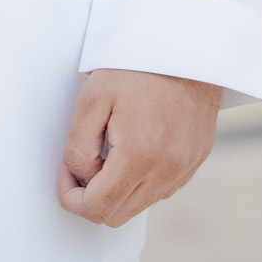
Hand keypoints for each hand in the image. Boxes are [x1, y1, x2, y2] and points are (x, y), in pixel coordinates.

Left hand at [57, 67, 219, 226]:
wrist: (186, 46)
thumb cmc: (137, 66)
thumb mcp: (92, 97)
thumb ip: (78, 145)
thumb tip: (81, 177)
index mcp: (139, 158)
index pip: (97, 208)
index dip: (71, 197)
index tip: (65, 173)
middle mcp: (166, 173)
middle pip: (117, 215)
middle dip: (92, 197)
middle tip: (83, 160)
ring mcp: (184, 170)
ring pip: (139, 204)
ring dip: (117, 188)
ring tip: (110, 147)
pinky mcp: (195, 161)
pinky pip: (160, 189)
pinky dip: (140, 179)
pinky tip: (134, 146)